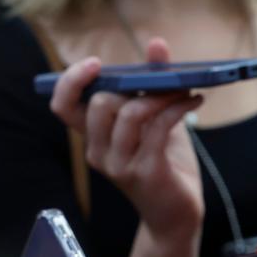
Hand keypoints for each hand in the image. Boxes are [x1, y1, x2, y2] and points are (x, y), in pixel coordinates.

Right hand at [50, 38, 204, 243]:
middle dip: (134, 85)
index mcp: (93, 137)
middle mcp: (98, 152)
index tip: (95, 63)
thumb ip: (153, 83)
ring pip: (131, 113)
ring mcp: (119, 165)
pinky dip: (179, 107)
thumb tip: (156, 43)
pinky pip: (158, 127)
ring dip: (163, 94)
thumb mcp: (155, 118)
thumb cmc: (163, 161)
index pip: (62, 107)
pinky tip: (194, 101)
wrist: (175, 212)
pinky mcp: (145, 171)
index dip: (71, 81)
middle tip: (164, 82)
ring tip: (186, 90)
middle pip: (100, 103)